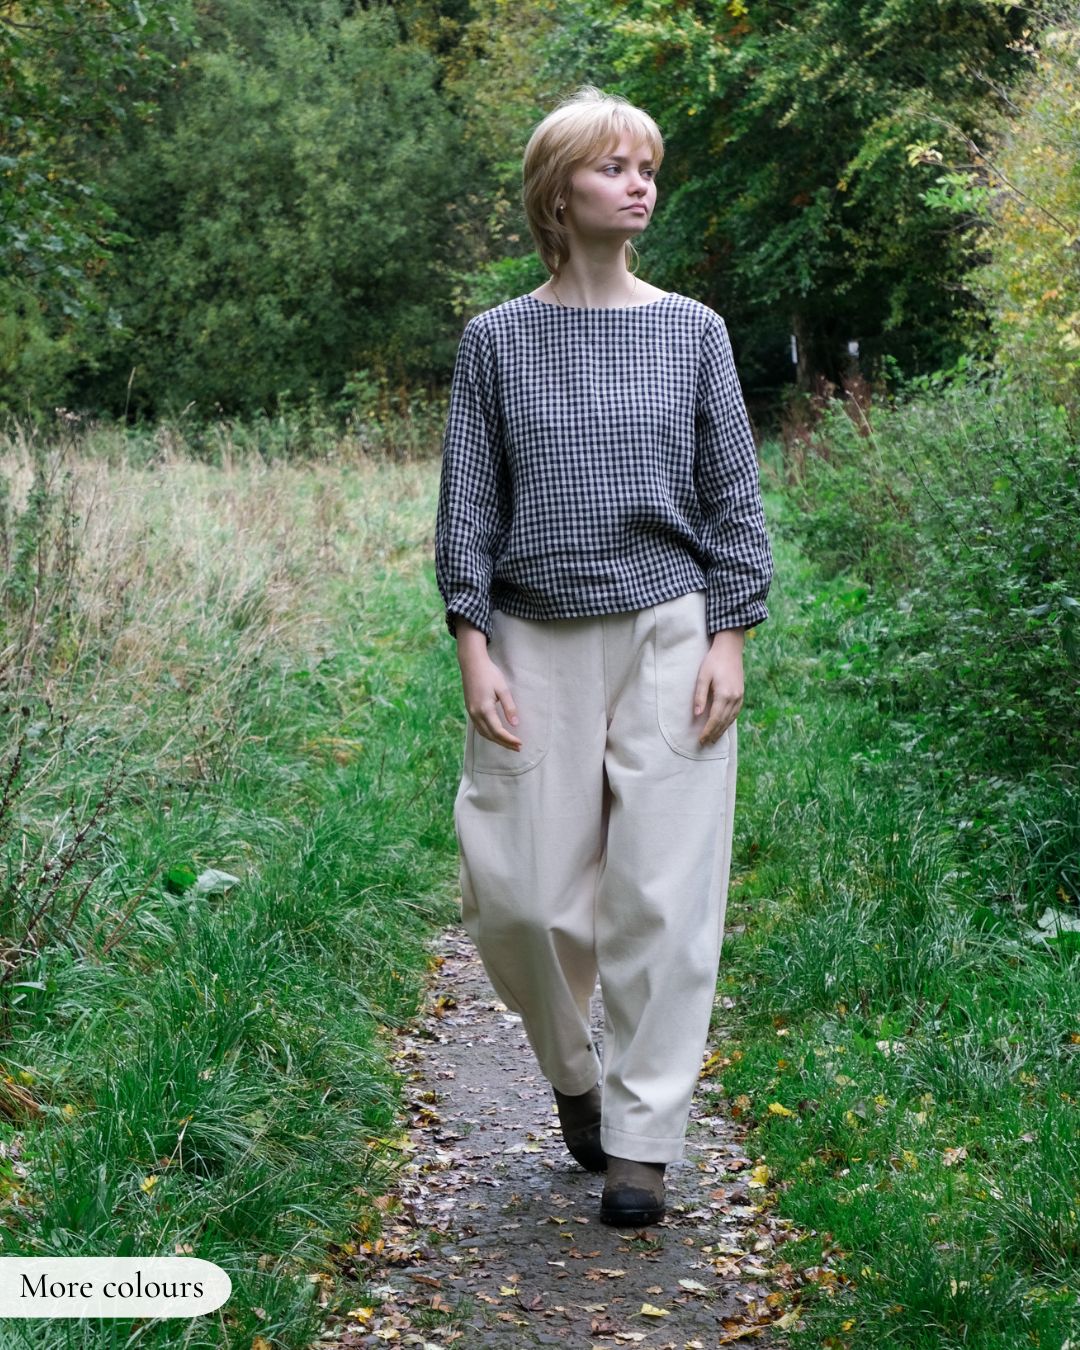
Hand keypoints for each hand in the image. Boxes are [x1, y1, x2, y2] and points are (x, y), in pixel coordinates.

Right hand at [456, 619, 522, 750]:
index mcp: (485, 709)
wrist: (472, 664)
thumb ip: (509, 707)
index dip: (509, 739)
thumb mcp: (503, 689)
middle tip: (518, 748)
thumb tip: (515, 724)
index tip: (520, 743)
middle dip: (504, 743)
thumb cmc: (489, 674)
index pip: (498, 731)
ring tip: (509, 744)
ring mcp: (471, 712)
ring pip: (483, 733)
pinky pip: (479, 728)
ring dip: (496, 740)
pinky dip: (488, 734)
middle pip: (491, 735)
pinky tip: (496, 735)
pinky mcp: (470, 709)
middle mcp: (476, 714)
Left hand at [692, 628, 744, 745]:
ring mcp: (740, 696)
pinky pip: (735, 713)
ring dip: (722, 730)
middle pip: (723, 722)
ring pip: (731, 719)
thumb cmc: (713, 661)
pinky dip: (729, 722)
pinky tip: (723, 726)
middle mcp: (734, 698)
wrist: (730, 649)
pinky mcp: (741, 694)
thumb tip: (696, 715)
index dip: (708, 731)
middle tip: (705, 744)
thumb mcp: (702, 677)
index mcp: (724, 694)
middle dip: (714, 734)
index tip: (701, 740)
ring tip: (713, 739)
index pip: (715, 719)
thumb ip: (699, 696)